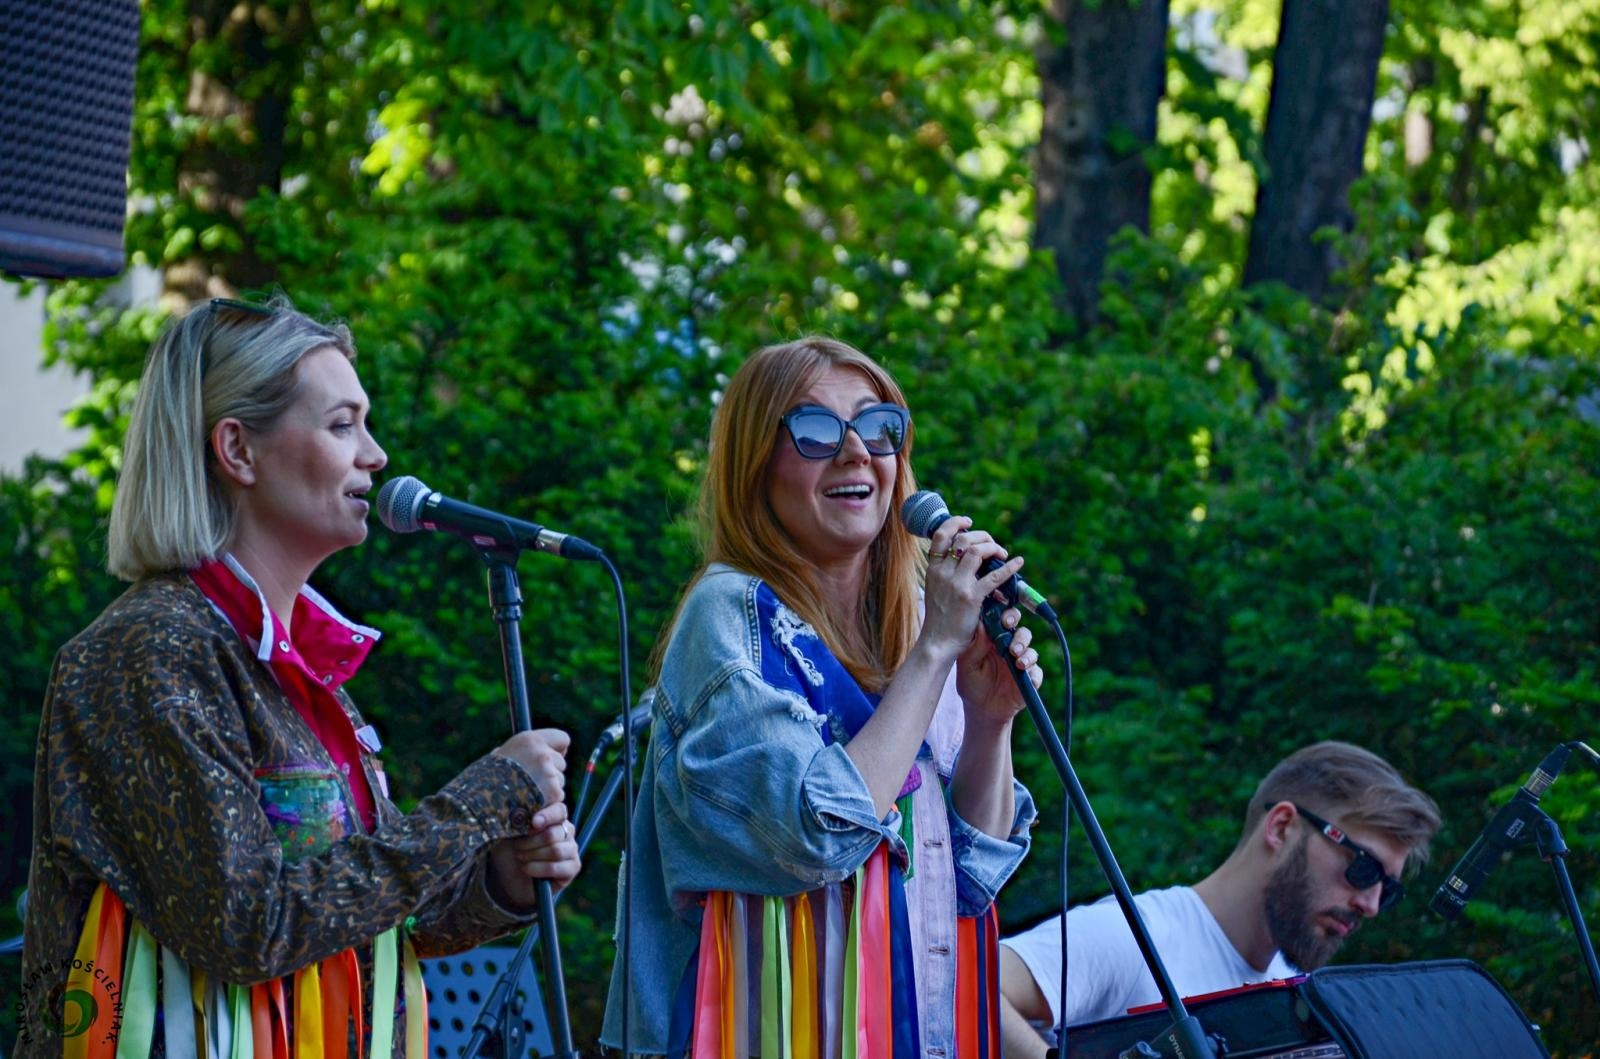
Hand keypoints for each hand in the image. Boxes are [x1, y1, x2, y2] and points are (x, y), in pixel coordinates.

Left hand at [489, 805, 581, 906]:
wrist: (508, 877)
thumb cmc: (509, 851)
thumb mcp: (509, 834)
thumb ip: (518, 822)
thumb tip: (521, 815)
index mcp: (553, 816)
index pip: (559, 809)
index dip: (548, 815)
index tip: (533, 822)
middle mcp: (566, 830)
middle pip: (553, 833)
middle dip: (531, 842)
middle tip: (517, 847)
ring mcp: (571, 849)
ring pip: (555, 851)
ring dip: (533, 855)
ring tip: (520, 857)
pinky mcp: (573, 867)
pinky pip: (556, 867)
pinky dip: (538, 868)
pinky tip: (527, 868)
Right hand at [492, 728, 569, 807]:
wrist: (481, 803)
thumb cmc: (487, 780)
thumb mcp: (500, 756)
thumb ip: (519, 752)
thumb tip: (527, 752)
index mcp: (530, 740)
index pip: (562, 739)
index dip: (558, 749)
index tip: (553, 755)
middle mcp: (542, 754)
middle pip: (561, 763)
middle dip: (551, 772)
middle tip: (532, 782)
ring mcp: (549, 775)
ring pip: (560, 782)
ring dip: (549, 789)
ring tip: (527, 794)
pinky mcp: (553, 794)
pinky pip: (557, 798)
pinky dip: (548, 804)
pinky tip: (531, 804)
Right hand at [920, 515, 1026, 657]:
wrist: (937, 642)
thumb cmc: (939, 619)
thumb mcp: (935, 590)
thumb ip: (947, 573)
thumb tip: (966, 559)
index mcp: (933, 569)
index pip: (940, 535)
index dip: (955, 523)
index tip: (968, 523)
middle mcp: (943, 573)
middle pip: (962, 540)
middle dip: (982, 537)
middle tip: (992, 545)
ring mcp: (957, 584)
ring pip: (976, 551)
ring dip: (992, 548)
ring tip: (1001, 553)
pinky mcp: (971, 598)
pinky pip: (994, 576)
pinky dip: (1009, 567)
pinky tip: (1018, 563)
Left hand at [956, 604, 1041, 728]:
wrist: (982, 711)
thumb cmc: (971, 684)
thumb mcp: (966, 665)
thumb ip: (974, 646)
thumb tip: (981, 623)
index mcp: (993, 640)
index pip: (1001, 620)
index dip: (1003, 614)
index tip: (1001, 616)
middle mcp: (1009, 647)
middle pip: (1019, 628)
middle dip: (1017, 627)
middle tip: (1008, 626)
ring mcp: (1021, 661)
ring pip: (1030, 648)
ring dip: (1025, 649)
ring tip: (1016, 658)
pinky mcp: (1030, 678)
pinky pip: (1036, 671)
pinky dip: (1032, 671)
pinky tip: (1024, 673)